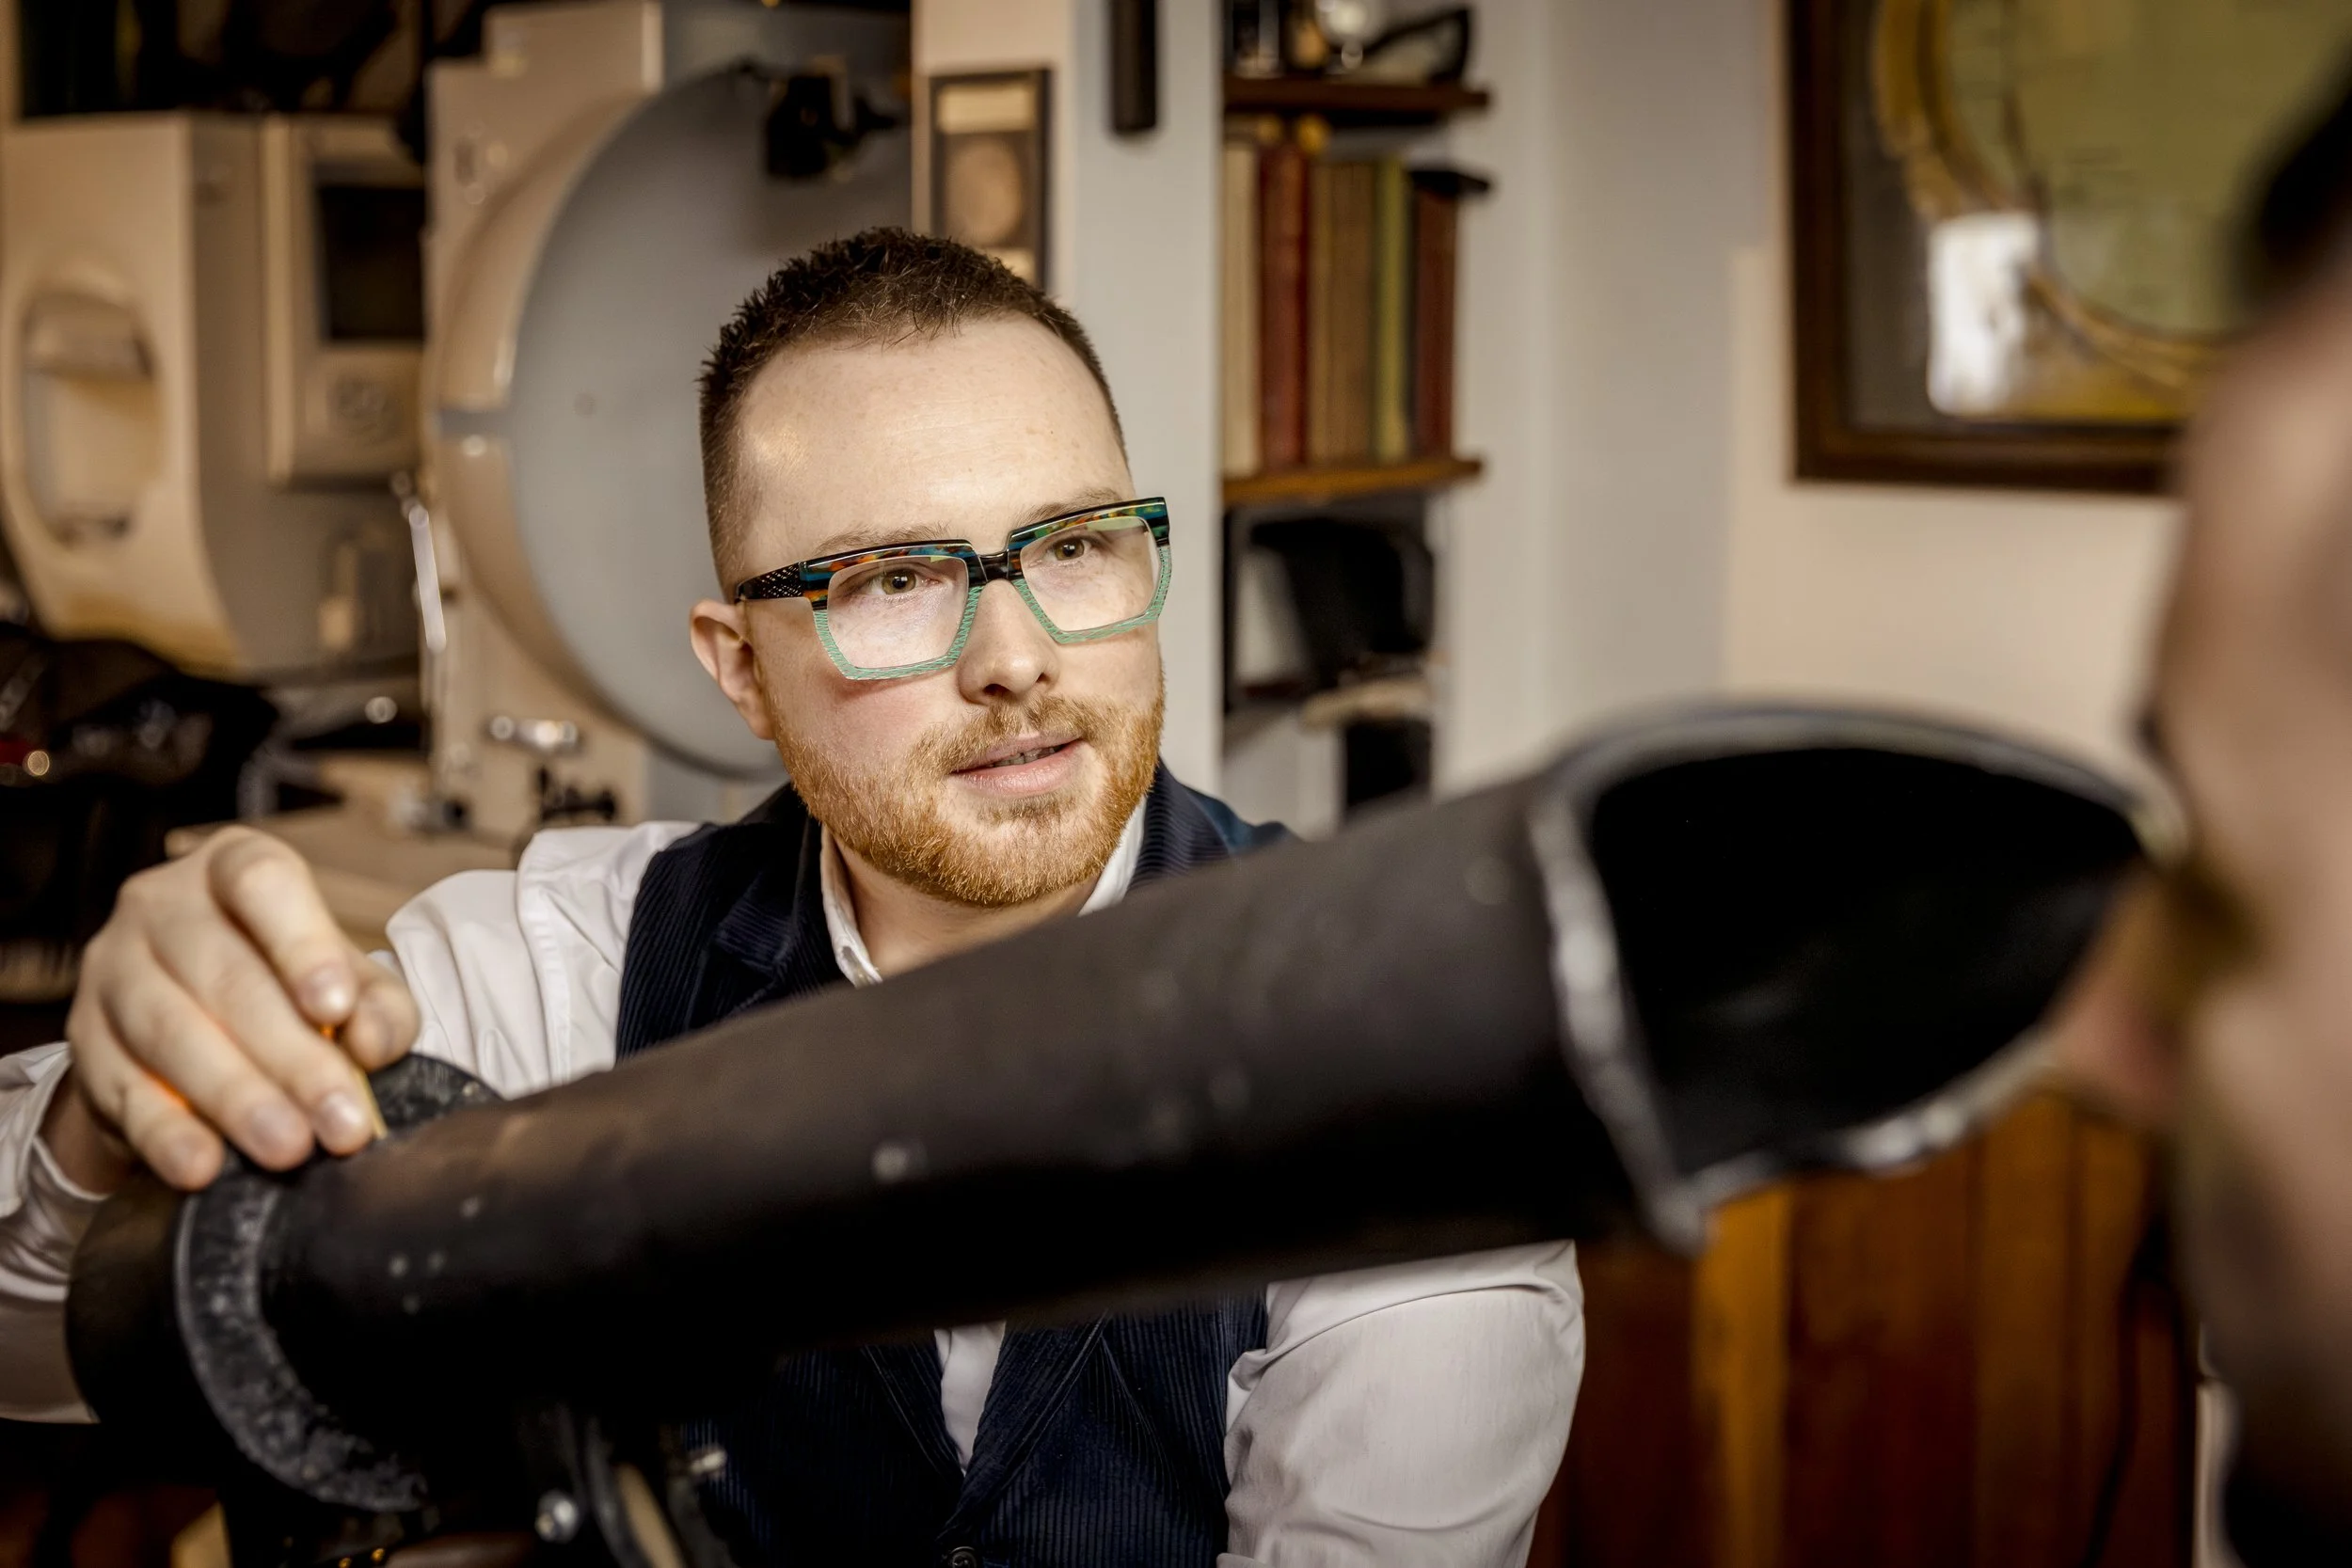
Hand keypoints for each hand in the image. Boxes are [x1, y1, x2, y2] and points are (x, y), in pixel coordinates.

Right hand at [55, 827, 418, 1191]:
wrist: (185, 1028)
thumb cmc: (281, 986)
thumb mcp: (344, 983)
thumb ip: (378, 1006)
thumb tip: (375, 1043)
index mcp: (232, 868)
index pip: (262, 882)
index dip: (302, 945)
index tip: (337, 1009)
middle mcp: (160, 905)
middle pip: (226, 978)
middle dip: (292, 1058)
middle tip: (341, 1121)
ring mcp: (112, 969)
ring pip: (172, 1034)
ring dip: (236, 1099)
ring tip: (289, 1148)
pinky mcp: (85, 1039)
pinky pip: (124, 1089)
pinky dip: (167, 1133)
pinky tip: (204, 1165)